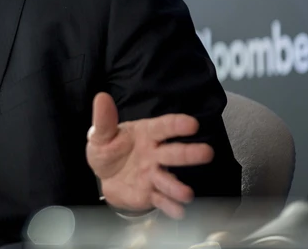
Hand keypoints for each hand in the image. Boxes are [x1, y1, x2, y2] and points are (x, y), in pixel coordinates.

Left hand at [85, 92, 213, 219]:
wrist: (104, 177)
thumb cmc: (108, 150)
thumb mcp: (100, 135)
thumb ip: (103, 119)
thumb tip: (101, 97)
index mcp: (146, 134)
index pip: (163, 127)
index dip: (177, 125)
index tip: (192, 124)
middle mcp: (155, 154)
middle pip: (173, 153)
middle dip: (189, 154)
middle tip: (207, 152)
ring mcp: (154, 175)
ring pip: (169, 180)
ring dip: (177, 187)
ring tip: (187, 194)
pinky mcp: (151, 194)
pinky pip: (162, 200)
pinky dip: (170, 206)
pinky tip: (178, 210)